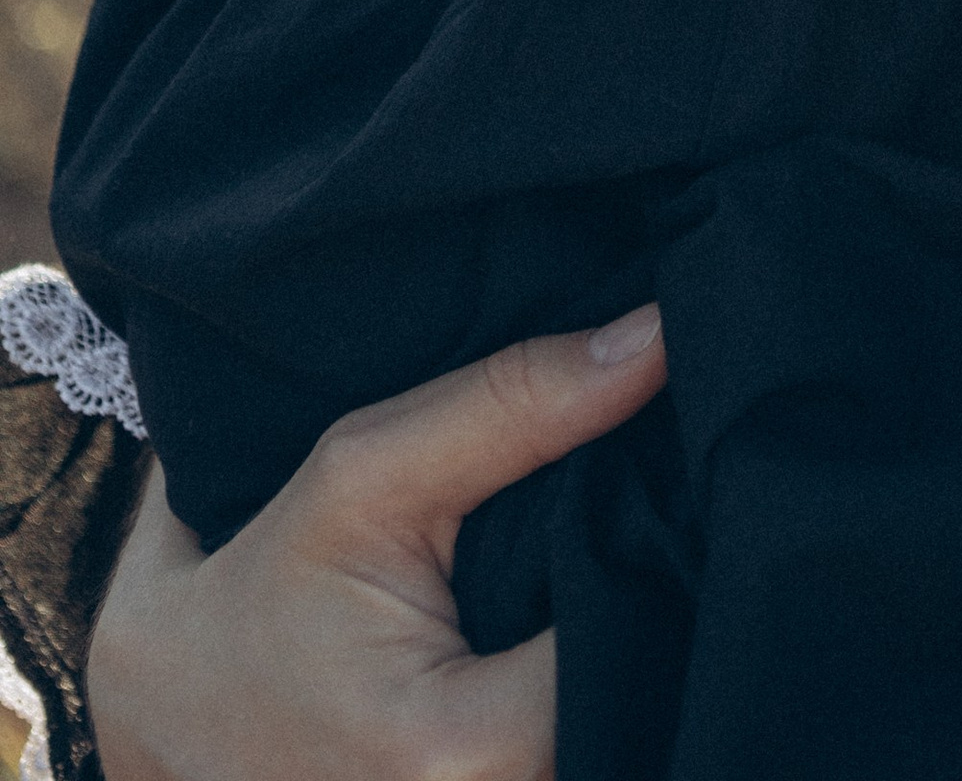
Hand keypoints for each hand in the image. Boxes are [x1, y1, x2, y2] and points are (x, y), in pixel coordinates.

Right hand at [89, 310, 665, 780]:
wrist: (169, 717)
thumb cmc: (253, 598)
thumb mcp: (361, 480)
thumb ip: (511, 405)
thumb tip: (660, 334)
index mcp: (465, 754)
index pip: (646, 625)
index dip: (675, 527)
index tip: (682, 443)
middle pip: (653, 670)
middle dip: (666, 569)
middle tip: (668, 471)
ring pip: (631, 701)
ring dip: (640, 611)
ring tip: (637, 519)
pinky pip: (599, 722)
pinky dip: (606, 657)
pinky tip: (601, 584)